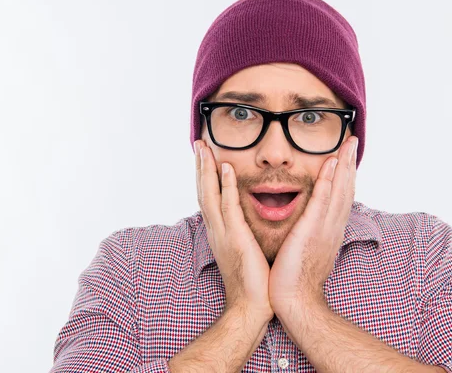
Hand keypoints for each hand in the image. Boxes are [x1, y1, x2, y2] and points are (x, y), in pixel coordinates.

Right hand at [194, 140, 272, 320]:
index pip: (210, 199)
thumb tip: (245, 226)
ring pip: (210, 194)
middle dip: (200, 167)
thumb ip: (241, 235)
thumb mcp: (244, 253)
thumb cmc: (253, 283)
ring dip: (206, 169)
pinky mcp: (236, 238)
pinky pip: (229, 206)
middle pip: (203, 192)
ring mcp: (223, 233)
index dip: (206, 177)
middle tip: (198, 143)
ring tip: (204, 147)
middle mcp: (217, 230)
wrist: (251, 307)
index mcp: (220, 233)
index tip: (206, 157)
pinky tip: (226, 168)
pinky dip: (226, 186)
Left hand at [269, 137, 357, 317]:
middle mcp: (333, 227)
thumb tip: (311, 223)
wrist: (296, 301)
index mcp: (331, 230)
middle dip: (350, 164)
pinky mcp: (311, 231)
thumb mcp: (310, 250)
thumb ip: (313, 233)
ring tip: (347, 145)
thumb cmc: (297, 279)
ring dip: (343, 166)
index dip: (346, 175)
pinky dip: (328, 182)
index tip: (347, 156)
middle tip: (352, 141)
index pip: (342, 197)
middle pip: (346, 190)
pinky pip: (321, 202)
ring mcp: (324, 228)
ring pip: (338, 191)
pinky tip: (330, 165)